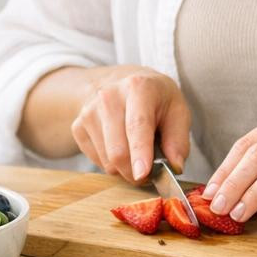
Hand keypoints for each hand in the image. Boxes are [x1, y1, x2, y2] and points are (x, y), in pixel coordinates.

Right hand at [70, 67, 191, 181]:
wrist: (122, 82)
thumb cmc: (155, 100)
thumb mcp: (177, 110)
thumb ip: (178, 139)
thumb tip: (175, 166)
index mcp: (138, 87)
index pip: (137, 125)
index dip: (140, 152)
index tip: (142, 174)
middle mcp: (108, 96)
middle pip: (118, 151)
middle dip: (136, 172)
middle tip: (149, 172)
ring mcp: (89, 111)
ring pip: (107, 161)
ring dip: (125, 168)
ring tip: (135, 152)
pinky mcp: (78, 126)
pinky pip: (97, 161)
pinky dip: (112, 163)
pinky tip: (120, 145)